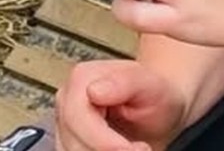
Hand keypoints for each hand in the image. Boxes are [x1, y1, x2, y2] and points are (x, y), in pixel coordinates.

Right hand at [54, 60, 187, 150]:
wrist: (157, 106)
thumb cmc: (153, 93)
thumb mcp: (149, 84)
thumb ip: (122, 83)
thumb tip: (93, 91)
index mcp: (82, 79)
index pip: (78, 119)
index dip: (105, 142)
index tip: (133, 149)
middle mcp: (67, 101)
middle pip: (74, 143)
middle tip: (140, 149)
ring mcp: (66, 123)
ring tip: (133, 148)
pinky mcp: (70, 141)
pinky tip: (120, 150)